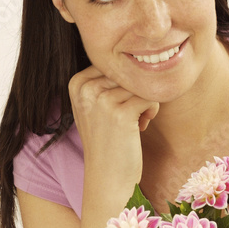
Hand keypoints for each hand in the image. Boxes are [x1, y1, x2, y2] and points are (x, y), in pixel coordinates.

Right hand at [68, 65, 159, 193]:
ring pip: (141, 83)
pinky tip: (140, 126)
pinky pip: (150, 97)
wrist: (108, 177)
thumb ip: (105, 80)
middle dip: (136, 92)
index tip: (119, 105)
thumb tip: (133, 50)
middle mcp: (86, 89)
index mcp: (77, 83)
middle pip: (129, 72)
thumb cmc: (108, 140)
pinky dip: (151, 110)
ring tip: (134, 122)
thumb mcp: (96, 106)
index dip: (124, 83)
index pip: (115, 64)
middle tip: (129, 116)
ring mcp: (102, 100)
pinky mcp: (121, 113)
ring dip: (145, 102)